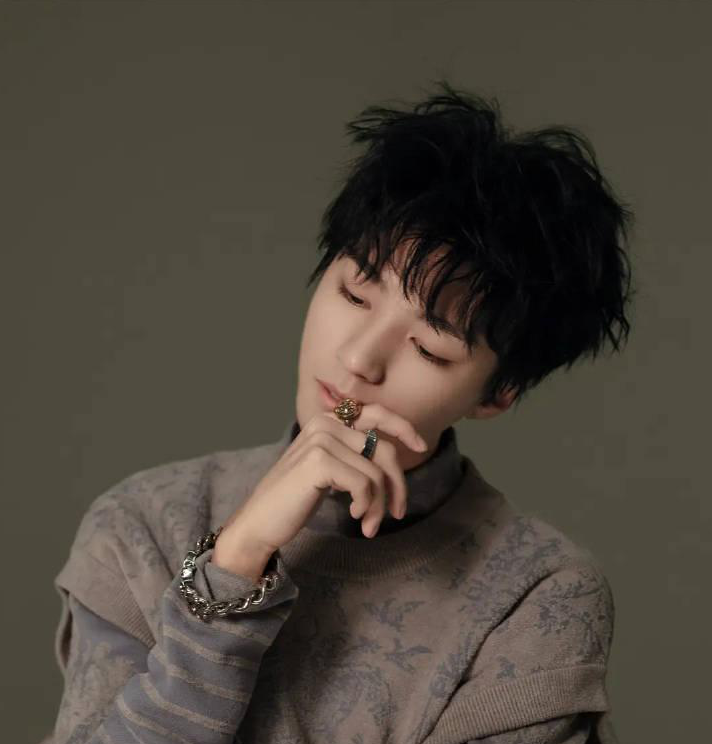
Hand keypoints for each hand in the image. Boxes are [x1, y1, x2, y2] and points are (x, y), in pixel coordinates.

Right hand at [215, 405, 427, 566]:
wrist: (259, 522)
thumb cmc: (295, 499)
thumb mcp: (330, 470)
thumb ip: (354, 455)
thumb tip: (395, 459)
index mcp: (328, 421)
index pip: (376, 414)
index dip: (403, 427)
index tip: (421, 446)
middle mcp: (325, 423)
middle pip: (383, 449)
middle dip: (397, 484)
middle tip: (396, 513)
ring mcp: (321, 440)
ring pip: (376, 472)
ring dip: (379, 505)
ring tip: (369, 525)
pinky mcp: (319, 461)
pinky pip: (365, 484)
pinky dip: (366, 505)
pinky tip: (354, 517)